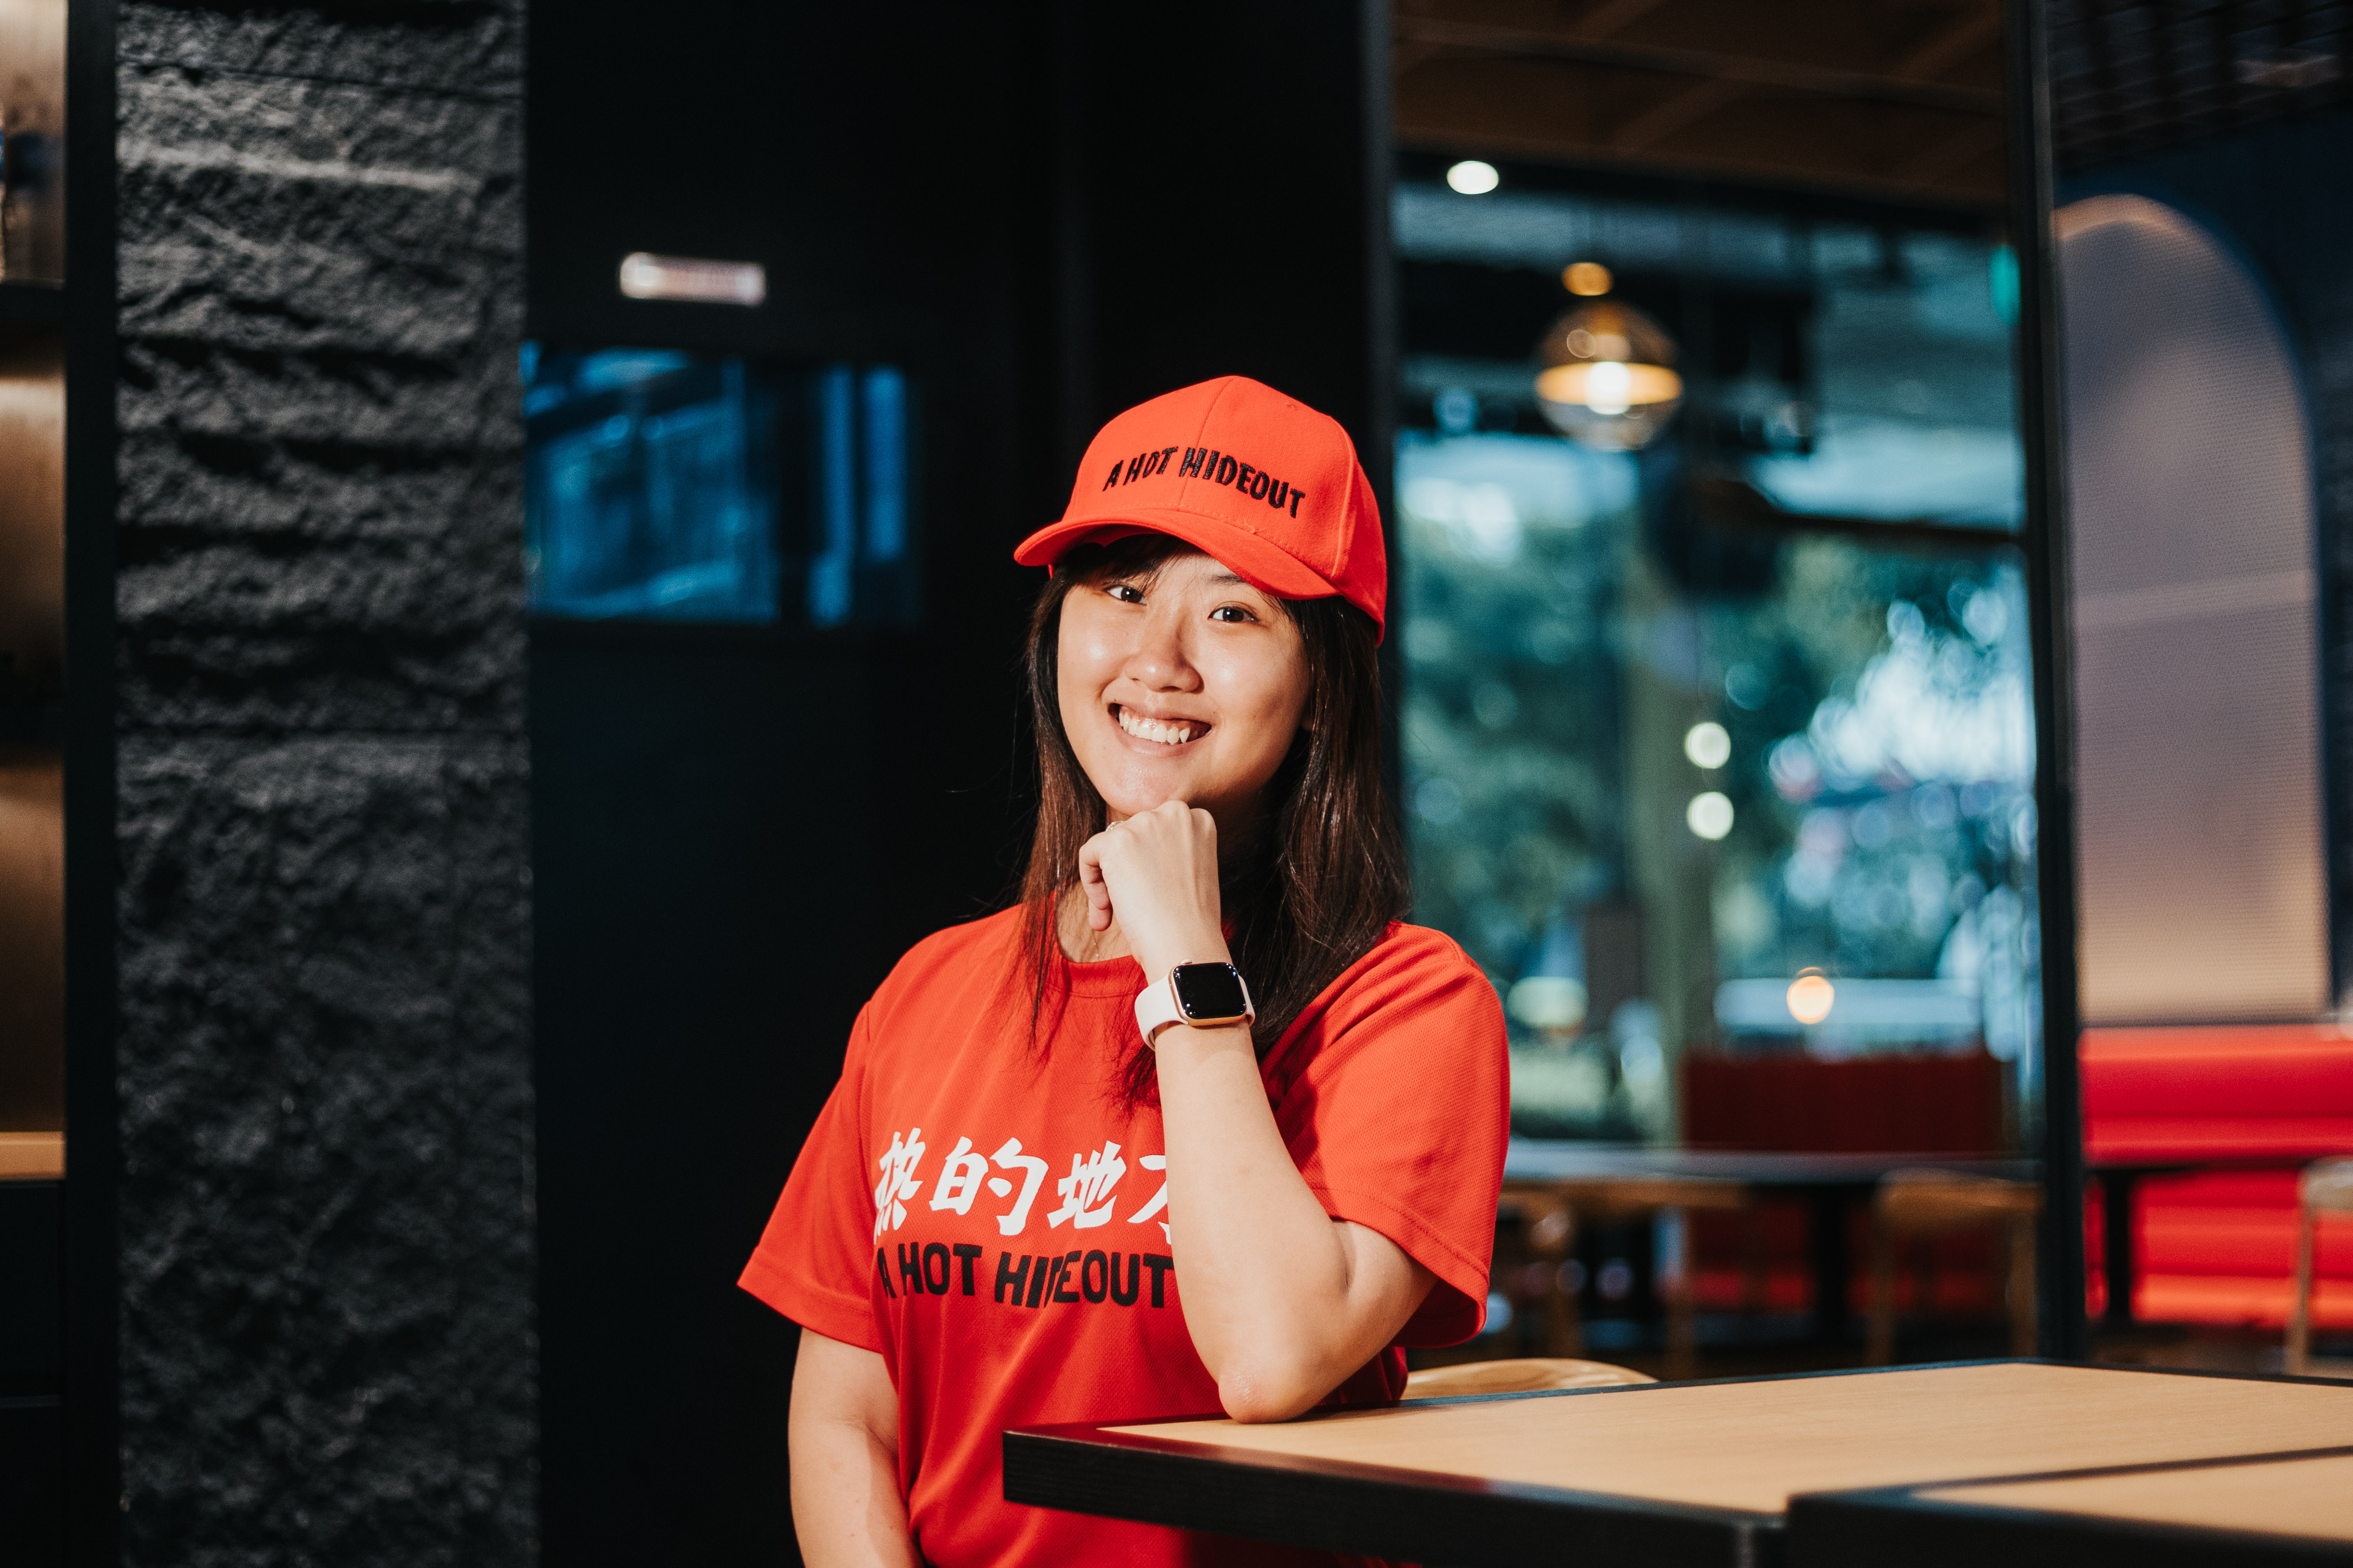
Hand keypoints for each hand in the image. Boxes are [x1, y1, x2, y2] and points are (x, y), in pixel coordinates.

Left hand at [1075, 800, 1230, 984]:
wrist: (1187, 945)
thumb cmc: (1191, 921)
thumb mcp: (1193, 872)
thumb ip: (1169, 853)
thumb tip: (1133, 856)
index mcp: (1198, 820)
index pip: (1156, 831)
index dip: (1147, 863)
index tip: (1148, 890)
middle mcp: (1175, 813)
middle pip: (1131, 835)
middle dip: (1125, 870)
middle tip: (1129, 905)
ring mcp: (1145, 824)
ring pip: (1109, 846)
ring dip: (1107, 879)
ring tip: (1114, 913)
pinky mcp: (1117, 841)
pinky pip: (1089, 853)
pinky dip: (1090, 881)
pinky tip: (1105, 908)